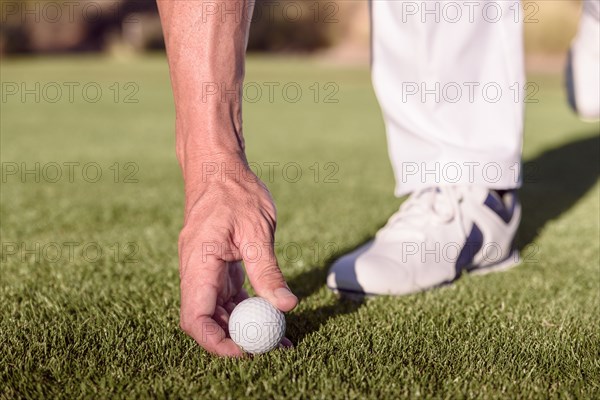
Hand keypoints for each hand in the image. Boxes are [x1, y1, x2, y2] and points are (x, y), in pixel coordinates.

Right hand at [178, 158, 297, 355]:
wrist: (218, 167)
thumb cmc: (235, 191)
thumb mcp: (256, 230)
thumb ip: (267, 269)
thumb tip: (285, 305)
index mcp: (198, 263)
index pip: (195, 317)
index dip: (215, 341)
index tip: (244, 351)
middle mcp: (196, 271)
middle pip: (206, 319)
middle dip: (234, 338)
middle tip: (268, 348)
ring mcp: (205, 269)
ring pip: (218, 309)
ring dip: (242, 325)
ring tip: (276, 337)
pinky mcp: (216, 266)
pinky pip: (227, 295)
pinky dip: (245, 308)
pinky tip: (269, 314)